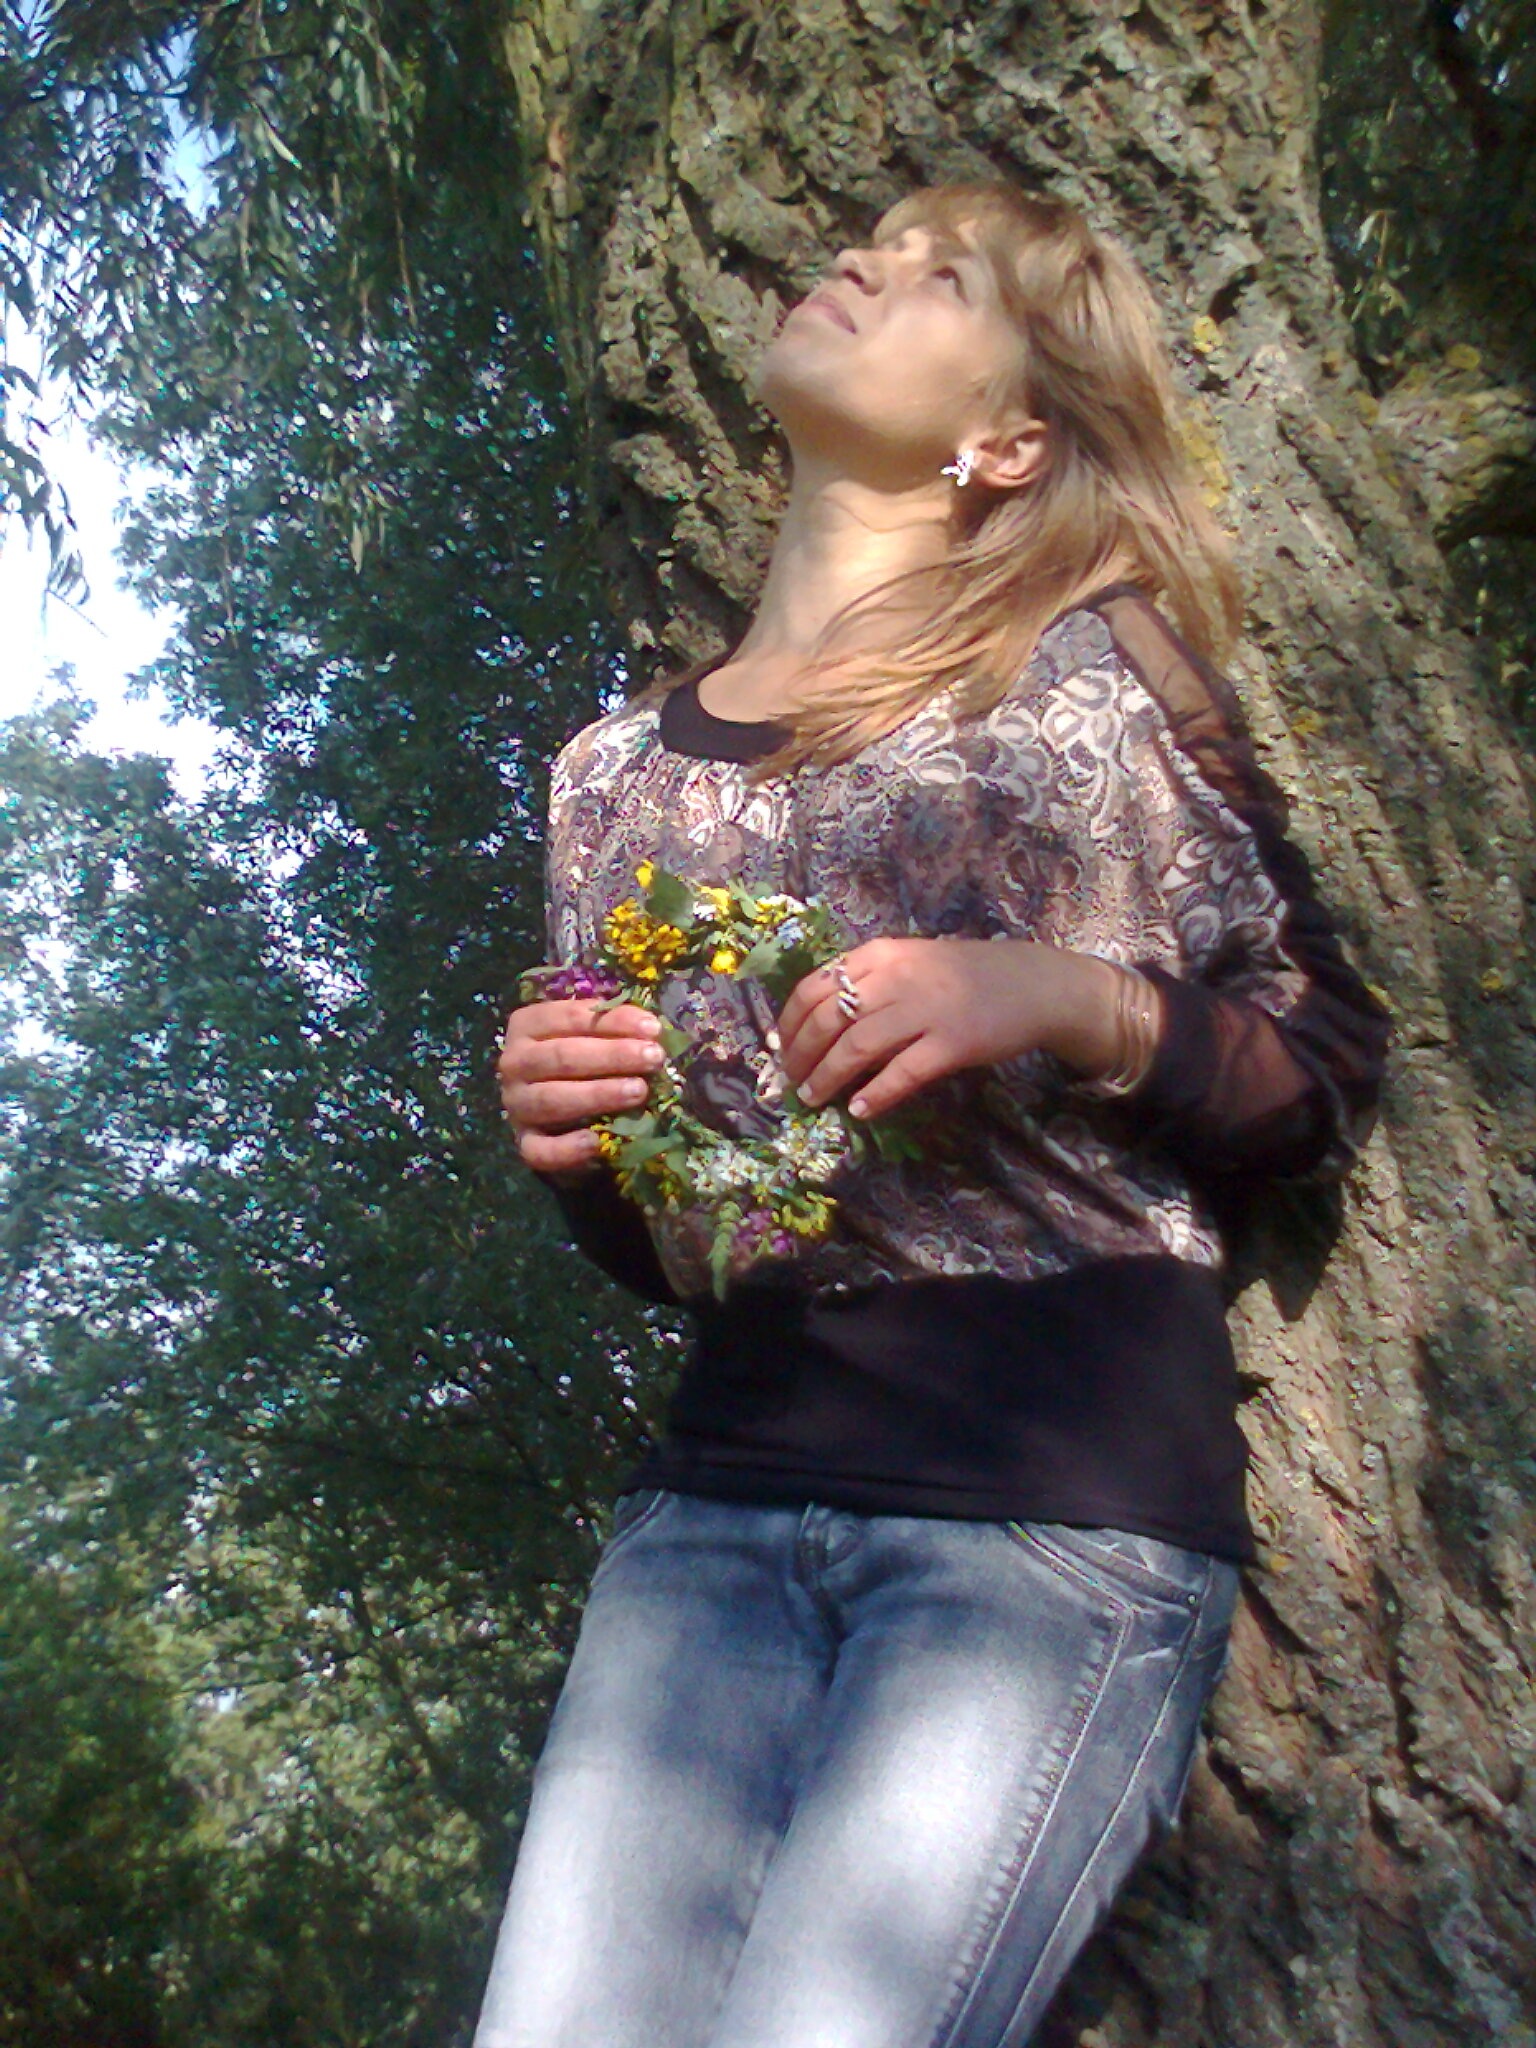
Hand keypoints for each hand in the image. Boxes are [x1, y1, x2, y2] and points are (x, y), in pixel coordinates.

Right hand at [497, 997, 665, 1179]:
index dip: (613, 1022)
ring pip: (551, 1100)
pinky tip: (595, 1142)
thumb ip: (614, 1028)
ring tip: (638, 1092)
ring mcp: (516, 1105)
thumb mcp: (594, 1035)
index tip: (652, 1029)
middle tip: (653, 1058)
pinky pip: (539, 1150)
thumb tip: (651, 1029)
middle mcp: (515, 1064)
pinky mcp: (525, 1143)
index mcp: (528, 1026)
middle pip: (561, 1056)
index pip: (568, 1017)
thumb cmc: (584, 1062)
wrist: (561, 1114)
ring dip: (598, 1095)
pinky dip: (566, 1148)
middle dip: (612, 1056)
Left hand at [775, 936, 1125, 1121]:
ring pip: (856, 1047)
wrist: (1033, 983)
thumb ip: (870, 983)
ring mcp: (925, 1010)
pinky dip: (876, 1094)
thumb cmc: (966, 975)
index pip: (814, 986)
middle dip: (801, 1056)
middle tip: (791, 1082)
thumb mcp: (911, 963)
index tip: (779, 1048)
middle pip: (828, 1019)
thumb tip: (817, 1024)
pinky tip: (861, 1110)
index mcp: (881, 954)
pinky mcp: (953, 1043)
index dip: (789, 1023)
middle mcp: (897, 977)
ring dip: (827, 1078)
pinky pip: (902, 1073)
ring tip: (814, 1099)